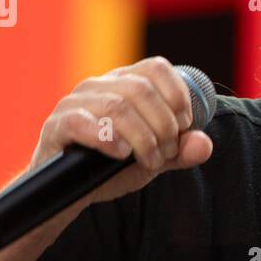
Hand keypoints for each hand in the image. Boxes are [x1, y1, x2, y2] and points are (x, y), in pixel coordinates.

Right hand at [29, 56, 213, 204]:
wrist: (72, 192)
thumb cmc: (112, 167)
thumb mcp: (154, 160)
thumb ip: (180, 151)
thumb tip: (204, 144)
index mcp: (124, 83)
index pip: (156, 68)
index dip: (178, 95)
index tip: (184, 125)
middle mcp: (99, 85)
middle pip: (141, 89)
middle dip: (163, 125)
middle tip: (166, 154)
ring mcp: (75, 103)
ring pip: (117, 106)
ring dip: (143, 138)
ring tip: (150, 162)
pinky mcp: (57, 125)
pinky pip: (81, 122)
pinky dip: (107, 138)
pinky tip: (120, 154)